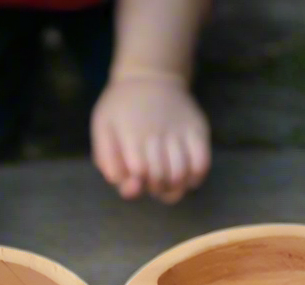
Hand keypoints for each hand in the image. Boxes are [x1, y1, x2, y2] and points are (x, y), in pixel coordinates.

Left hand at [91, 74, 209, 203]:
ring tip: (169, 180)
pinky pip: (202, 164)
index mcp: (130, 133)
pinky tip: (186, 176)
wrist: (150, 75)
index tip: (135, 177)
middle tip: (153, 179)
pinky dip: (195, 178)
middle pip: (161, 178)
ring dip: (175, 187)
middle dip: (155, 187)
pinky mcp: (198, 129)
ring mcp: (179, 131)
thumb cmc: (121, 109)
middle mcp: (156, 132)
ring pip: (181, 175)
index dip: (137, 183)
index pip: (139, 173)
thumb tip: (133, 188)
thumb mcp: (102, 131)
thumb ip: (110, 163)